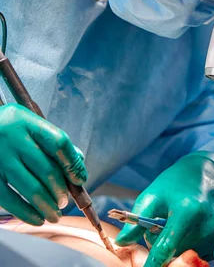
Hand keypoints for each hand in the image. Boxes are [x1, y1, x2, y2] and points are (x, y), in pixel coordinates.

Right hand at [0, 104, 87, 224]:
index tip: (80, 179)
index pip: (58, 143)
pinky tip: (38, 219)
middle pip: (46, 169)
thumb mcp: (28, 123)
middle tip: (64, 202)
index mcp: (27, 122)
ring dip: (48, 206)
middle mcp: (13, 138)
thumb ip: (51, 140)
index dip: (72, 164)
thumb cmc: (9, 128)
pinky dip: (27, 214)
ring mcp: (0, 158)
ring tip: (55, 214)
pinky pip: (10, 200)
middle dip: (60, 190)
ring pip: (31, 188)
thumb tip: (77, 162)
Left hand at [115, 151, 213, 266]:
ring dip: (178, 247)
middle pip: (177, 253)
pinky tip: (191, 228)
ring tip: (178, 225)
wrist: (209, 172)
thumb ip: (136, 219)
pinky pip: (201, 252)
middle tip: (161, 230)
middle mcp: (208, 222)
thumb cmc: (177, 184)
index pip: (167, 248)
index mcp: (188, 209)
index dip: (153, 264)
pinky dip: (191, 246)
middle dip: (164, 249)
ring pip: (189, 254)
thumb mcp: (153, 194)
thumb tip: (121, 243)